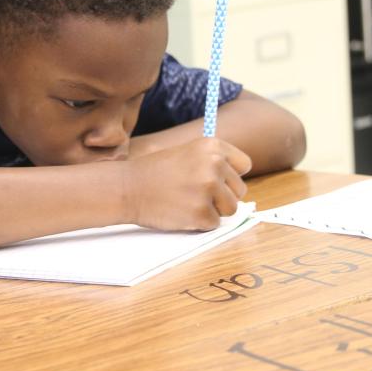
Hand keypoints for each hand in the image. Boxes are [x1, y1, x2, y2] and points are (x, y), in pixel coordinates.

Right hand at [122, 137, 251, 230]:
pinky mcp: (201, 213)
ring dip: (213, 210)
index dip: (230, 176)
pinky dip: (199, 223)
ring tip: (188, 202)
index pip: (244, 165)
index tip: (216, 180)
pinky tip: (181, 212)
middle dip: (222, 196)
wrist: (127, 188)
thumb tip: (237, 186)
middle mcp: (215, 164)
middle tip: (196, 194)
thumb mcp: (187, 153)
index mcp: (213, 146)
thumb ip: (213, 162)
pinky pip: (214, 224)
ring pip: (231, 209)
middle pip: (240, 190)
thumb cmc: (155, 172)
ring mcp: (209, 189)